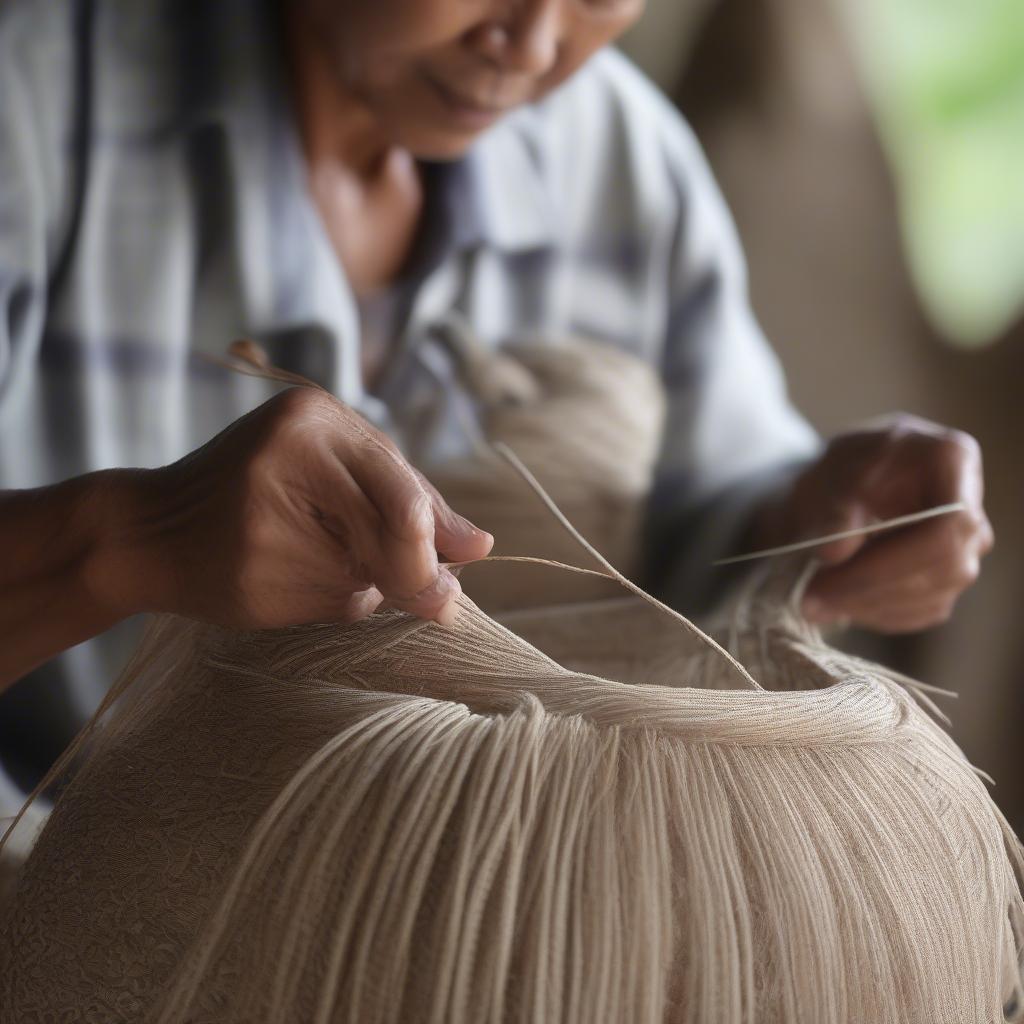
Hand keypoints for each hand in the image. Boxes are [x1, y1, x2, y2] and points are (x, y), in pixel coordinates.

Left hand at [118, 386, 492, 628]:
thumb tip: (453, 594)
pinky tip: (400, 538)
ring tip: (434, 565)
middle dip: (428, 544)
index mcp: (301, 449)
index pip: (398, 510)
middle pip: (405, 486)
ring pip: (396, 475)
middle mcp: (315, 415)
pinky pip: (375, 469)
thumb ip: (379, 585)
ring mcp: (318, 411)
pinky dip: (388, 508)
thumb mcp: (296, 589)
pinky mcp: (318, 421)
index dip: (424, 565)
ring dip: (414, 526)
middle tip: (449, 593)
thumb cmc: (208, 570)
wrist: (148, 531)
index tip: (440, 610)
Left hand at [753, 414, 992, 632]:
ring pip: (932, 600)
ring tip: (813, 600)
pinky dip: (875, 614)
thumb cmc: (844, 469)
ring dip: (868, 607)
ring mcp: (965, 553)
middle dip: (870, 590)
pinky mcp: (946, 584)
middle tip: (808, 598)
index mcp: (952, 462)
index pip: (942, 529)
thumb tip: (834, 553)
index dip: (886, 561)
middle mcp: (972, 513)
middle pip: (942, 570)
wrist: (847, 486)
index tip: (826, 571)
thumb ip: (834, 508)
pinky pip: (920, 613)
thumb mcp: (832, 472)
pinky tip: (837, 602)